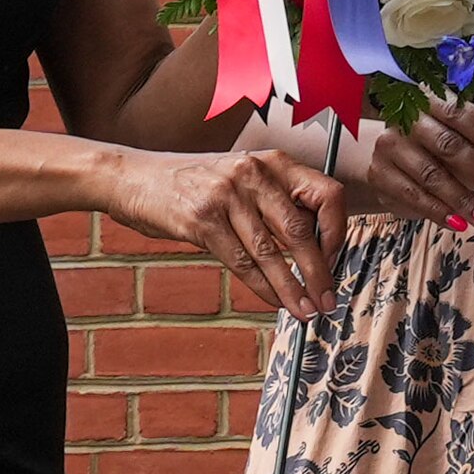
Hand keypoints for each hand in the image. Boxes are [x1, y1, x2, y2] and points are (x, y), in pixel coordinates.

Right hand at [116, 145, 347, 317]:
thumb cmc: (194, 183)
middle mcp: (253, 173)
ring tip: (305, 311)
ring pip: (271, 252)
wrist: (136, 177)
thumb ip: (276, 202)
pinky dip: (262, 288)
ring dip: (292, 289)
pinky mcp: (201, 219)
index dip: (337, 232)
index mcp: (273, 161)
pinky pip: (241, 262)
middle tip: (328, 301)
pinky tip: (273, 301)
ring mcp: (226, 195)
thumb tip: (316, 248)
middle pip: (301, 230)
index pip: (326, 195)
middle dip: (319, 273)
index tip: (334, 260)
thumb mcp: (242, 178)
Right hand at [354, 98, 473, 230]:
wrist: (385, 158)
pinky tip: (460, 223)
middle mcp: (407, 120)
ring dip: (465, 201)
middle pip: (448, 145)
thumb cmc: (430, 144)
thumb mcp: (456, 135)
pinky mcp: (380, 175)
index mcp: (429, 100)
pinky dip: (440, 212)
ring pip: (432, 176)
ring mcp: (390, 147)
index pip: (459, 113)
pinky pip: (414, 197)